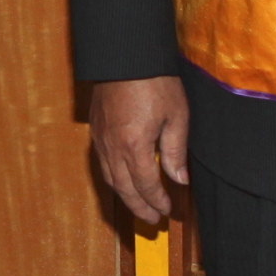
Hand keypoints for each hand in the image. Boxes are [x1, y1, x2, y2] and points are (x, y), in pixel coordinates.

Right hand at [90, 76, 192, 228]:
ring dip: (125, 197)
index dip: (158, 201)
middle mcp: (112, 147)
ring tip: (138, 206)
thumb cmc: (154, 81)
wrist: (125, 55)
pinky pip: (101, 163)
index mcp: (134, 146)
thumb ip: (176, 150)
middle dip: (139, 207)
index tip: (168, 210)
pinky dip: (113, 179)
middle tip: (152, 220)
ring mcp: (101, 139)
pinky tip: (121, 180)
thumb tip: (179, 179)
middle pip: (124, 188)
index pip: (146, 185)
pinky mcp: (96, 129)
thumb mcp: (176, 115)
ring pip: (109, 178)